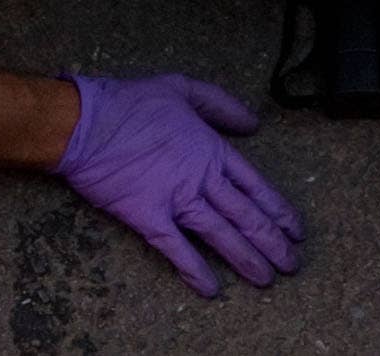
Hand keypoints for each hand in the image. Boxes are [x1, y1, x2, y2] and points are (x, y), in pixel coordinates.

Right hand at [57, 72, 304, 295]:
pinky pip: (177, 250)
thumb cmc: (129, 103)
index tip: (295, 231)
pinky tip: (210, 290)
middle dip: (271, 243)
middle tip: (290, 265)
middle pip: (245, 216)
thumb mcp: (180, 88)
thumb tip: (253, 122)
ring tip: (266, 280)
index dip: (278, 210)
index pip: (255, 185)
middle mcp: (200, 178)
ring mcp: (177, 200)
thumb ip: (219, 104)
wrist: (85, 123)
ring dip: (246, 260)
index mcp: (210, 149)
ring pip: (221, 236)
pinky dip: (194, 271)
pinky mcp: (149, 218)